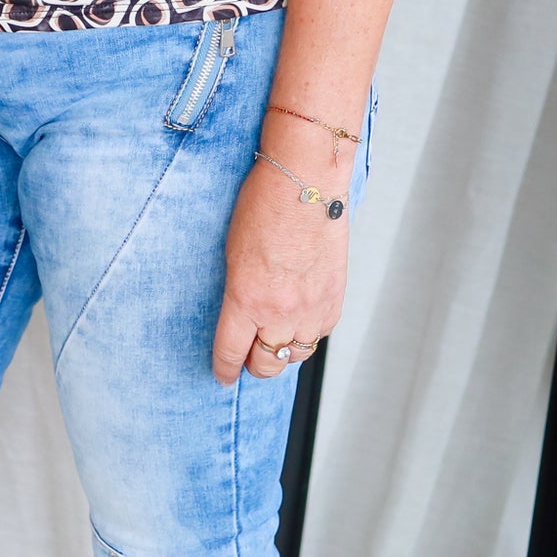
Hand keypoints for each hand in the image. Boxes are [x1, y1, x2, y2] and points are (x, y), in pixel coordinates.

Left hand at [211, 132, 352, 383]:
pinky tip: (299, 318)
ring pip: (296, 355)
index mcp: (247, 297)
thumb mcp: (233, 251)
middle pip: (266, 364)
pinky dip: (307, 332)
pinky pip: (318, 334)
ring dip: (282, 350)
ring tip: (274, 338)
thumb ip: (238, 291)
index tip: (222, 374)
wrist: (305, 182)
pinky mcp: (334, 300)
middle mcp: (281, 310)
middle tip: (247, 356)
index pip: (231, 351)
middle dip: (253, 365)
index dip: (224, 369)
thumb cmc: (264, 205)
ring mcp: (311, 308)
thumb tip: (240, 316)